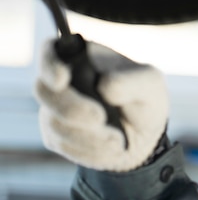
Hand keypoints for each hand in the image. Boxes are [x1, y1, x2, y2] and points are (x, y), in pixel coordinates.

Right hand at [35, 39, 168, 171]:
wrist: (144, 135)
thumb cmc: (145, 98)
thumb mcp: (149, 84)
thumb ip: (130, 81)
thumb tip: (102, 85)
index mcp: (83, 57)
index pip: (51, 50)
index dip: (50, 64)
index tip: (62, 79)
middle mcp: (63, 81)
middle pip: (44, 90)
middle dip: (71, 108)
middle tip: (99, 118)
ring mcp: (55, 108)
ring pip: (54, 122)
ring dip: (88, 135)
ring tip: (117, 138)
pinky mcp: (57, 135)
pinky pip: (64, 144)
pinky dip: (90, 149)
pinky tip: (111, 146)